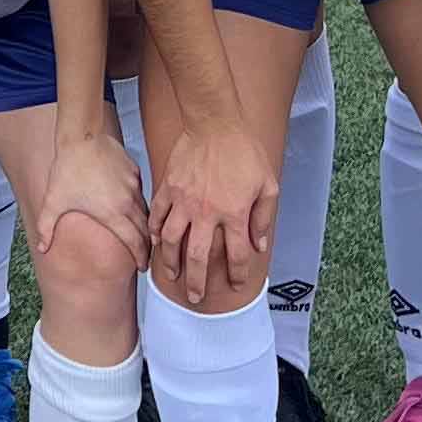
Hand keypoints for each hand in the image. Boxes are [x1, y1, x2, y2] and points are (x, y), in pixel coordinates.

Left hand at [30, 125, 147, 270]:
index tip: (142, 266)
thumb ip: (46, 228)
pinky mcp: (133, 171)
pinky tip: (131, 204)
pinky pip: (140, 191)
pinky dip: (138, 202)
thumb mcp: (53, 202)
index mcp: (112, 213)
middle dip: (147, 245)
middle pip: (145, 229)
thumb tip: (42, 248)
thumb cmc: (67, 168)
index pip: (135, 242)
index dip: (140, 257)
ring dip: (145, 224)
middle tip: (145, 255)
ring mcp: (133, 185)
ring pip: (145, 210)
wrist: (81, 136)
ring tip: (142, 234)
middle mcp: (127, 201)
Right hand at [149, 122, 273, 306]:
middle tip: (194, 298)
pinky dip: (154, 231)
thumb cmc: (244, 151)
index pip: (236, 255)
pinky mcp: (168, 188)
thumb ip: (264, 217)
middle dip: (197, 282)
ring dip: (169, 262)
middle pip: (198, 258)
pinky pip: (157, 215)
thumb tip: (259, 244)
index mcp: (234, 213)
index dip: (236, 274)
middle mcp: (207, 213)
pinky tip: (154, 242)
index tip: (234, 284)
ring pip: (170, 241)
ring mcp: (184, 201)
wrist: (215, 123)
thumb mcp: (267, 184)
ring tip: (170, 276)